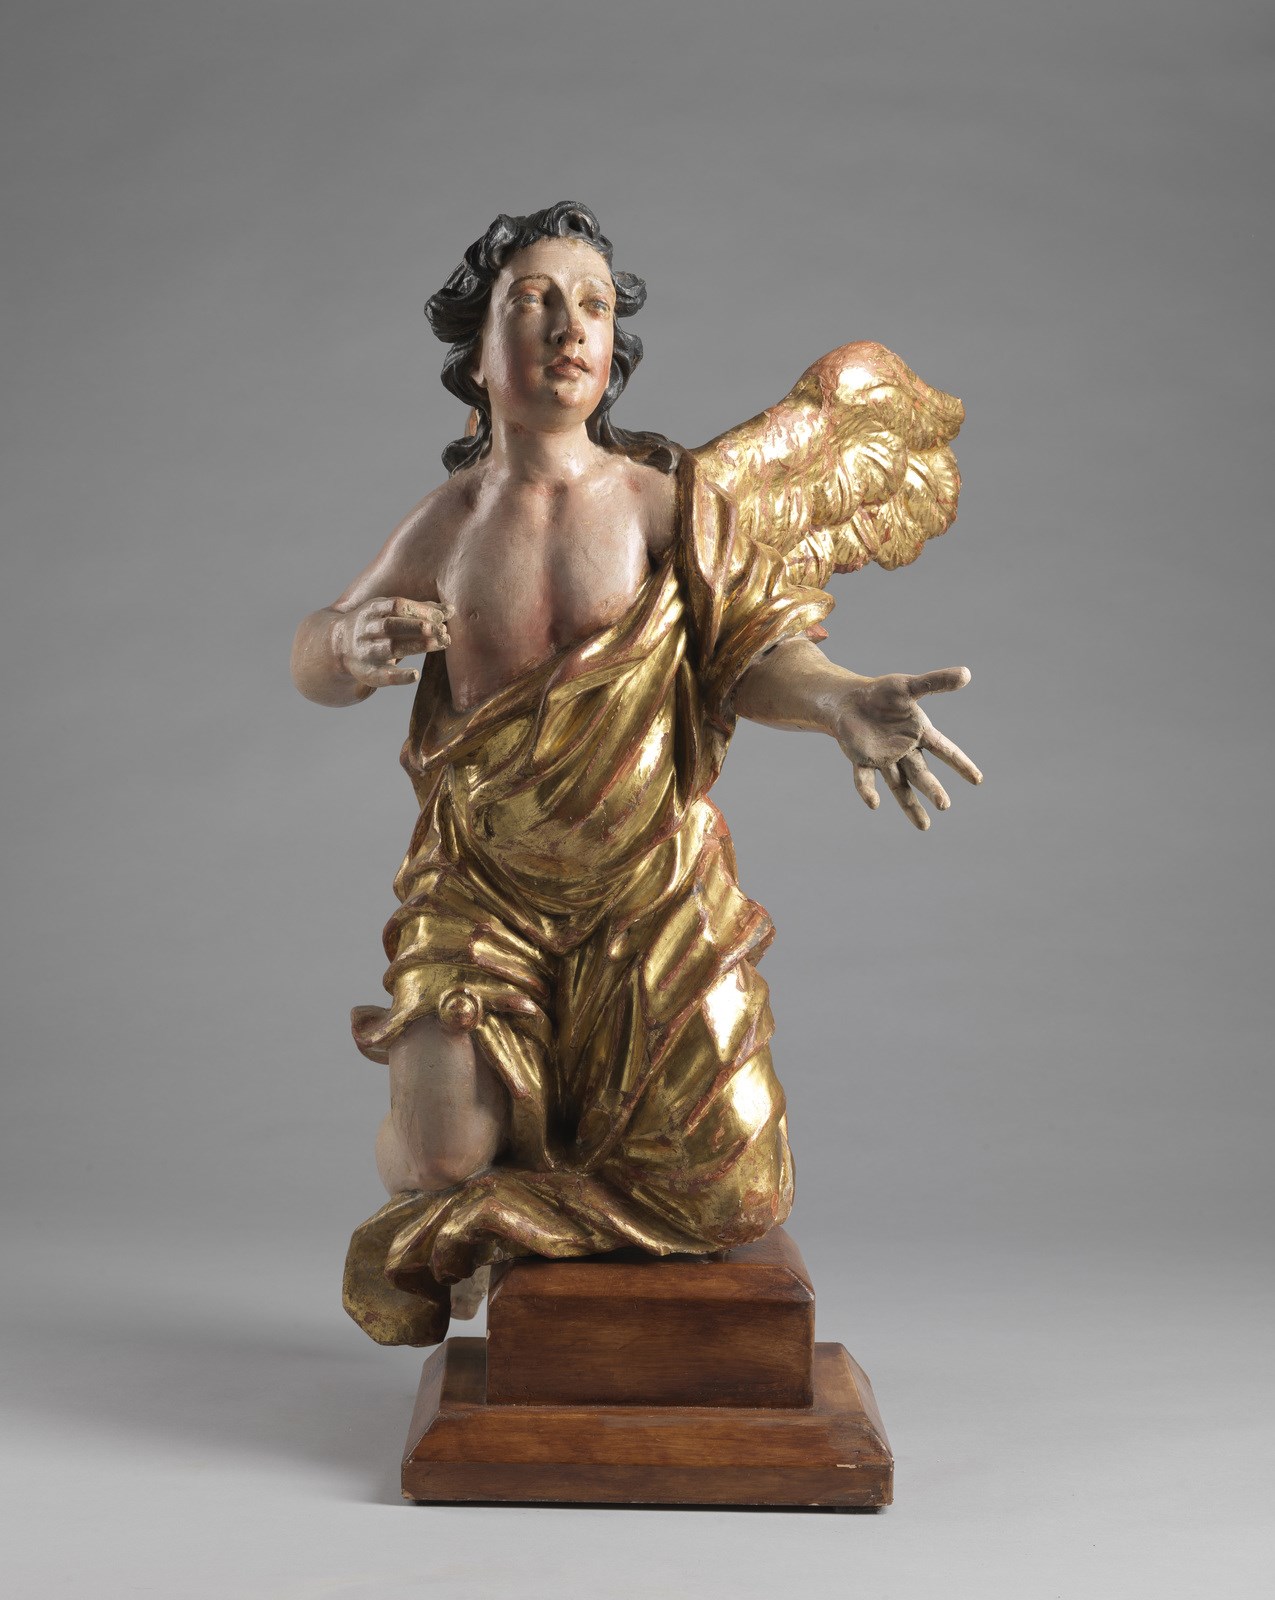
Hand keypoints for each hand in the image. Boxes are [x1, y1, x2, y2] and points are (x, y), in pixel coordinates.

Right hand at [334, 596, 452, 689]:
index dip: (420, 610)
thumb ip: (417, 610)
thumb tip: (450, 610)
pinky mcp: (367, 673)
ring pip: (390, 648)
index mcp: (372, 610)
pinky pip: (383, 675)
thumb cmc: (374, 626)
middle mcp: (366, 630)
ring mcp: (365, 651)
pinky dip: (399, 676)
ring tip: (441, 643)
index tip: (443, 616)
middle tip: (442, 630)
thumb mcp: (388, 612)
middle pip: (392, 626)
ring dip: (417, 646)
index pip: (396, 606)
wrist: (336, 646)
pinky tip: (415, 675)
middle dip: (418, 627)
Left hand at [833, 667, 981, 828]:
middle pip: (922, 773)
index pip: (944, 750)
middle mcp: (904, 750)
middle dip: (933, 789)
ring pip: (900, 785)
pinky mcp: (861, 760)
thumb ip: (936, 682)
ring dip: (910, 804)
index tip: (977, 780)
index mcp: (919, 733)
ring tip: (924, 827)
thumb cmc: (881, 693)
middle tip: (944, 805)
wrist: (848, 701)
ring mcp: (883, 758)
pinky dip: (868, 790)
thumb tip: (966, 674)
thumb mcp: (909, 686)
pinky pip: (865, 778)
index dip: (960, 764)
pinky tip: (874, 804)